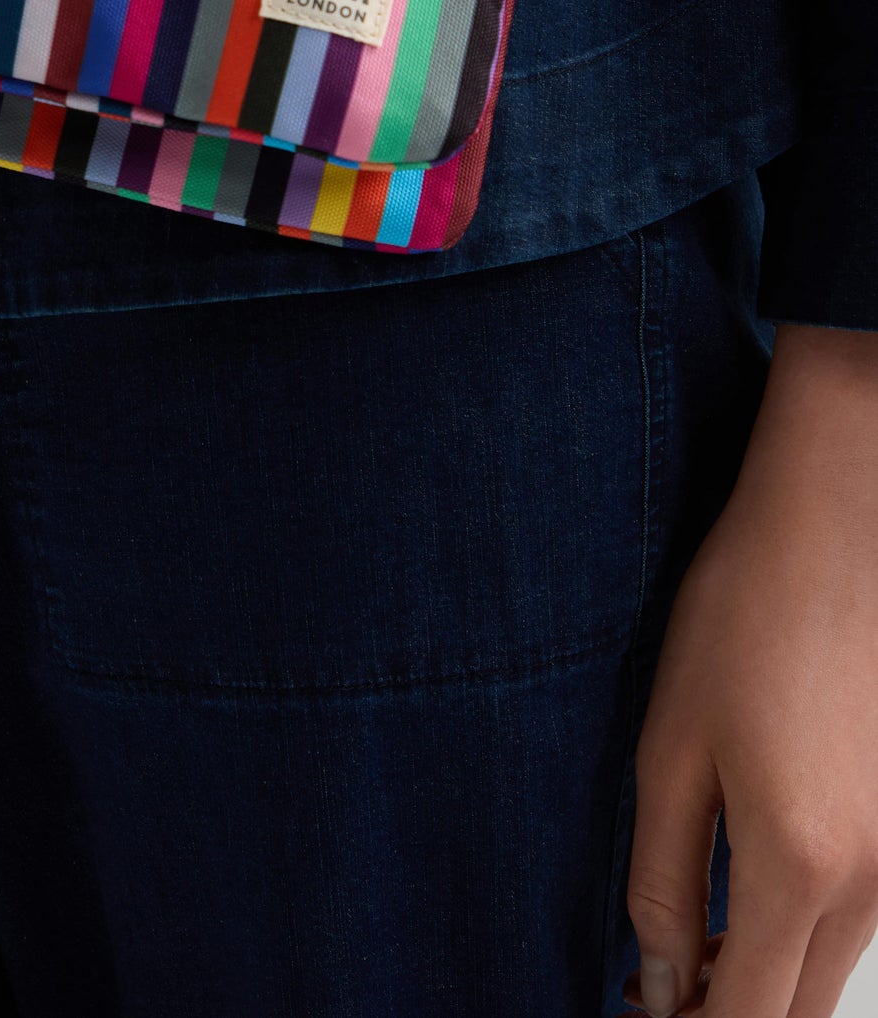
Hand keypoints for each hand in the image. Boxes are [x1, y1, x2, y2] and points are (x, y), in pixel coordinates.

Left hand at [625, 324, 877, 1017]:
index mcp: (798, 862)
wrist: (838, 523)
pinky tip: (748, 888)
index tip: (638, 1012)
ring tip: (689, 941)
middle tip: (656, 985)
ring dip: (766, 975)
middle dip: (728, 1013)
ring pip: (832, 969)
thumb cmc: (744, 616)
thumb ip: (660, 877)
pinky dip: (805, 929)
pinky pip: (859, 917)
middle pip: (799, 1011)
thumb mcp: (670, 746)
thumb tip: (658, 981)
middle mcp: (872, 876)